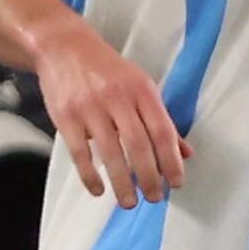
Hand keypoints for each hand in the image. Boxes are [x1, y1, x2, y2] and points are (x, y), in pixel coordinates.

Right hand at [34, 18, 188, 206]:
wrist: (63, 47)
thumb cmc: (106, 70)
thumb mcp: (140, 86)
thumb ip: (160, 119)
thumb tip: (184, 152)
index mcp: (141, 90)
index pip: (162, 131)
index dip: (171, 160)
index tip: (176, 182)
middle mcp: (117, 98)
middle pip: (138, 145)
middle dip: (149, 176)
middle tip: (154, 197)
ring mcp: (89, 108)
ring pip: (110, 152)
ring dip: (122, 182)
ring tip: (129, 202)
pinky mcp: (65, 116)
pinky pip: (79, 152)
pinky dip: (90, 175)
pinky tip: (98, 189)